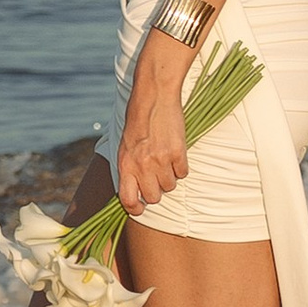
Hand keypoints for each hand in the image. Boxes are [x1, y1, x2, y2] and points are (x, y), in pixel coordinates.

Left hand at [113, 38, 190, 217]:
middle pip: (153, 197)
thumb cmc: (137, 120)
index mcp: (125, 164)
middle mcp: (141, 165)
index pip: (128, 200)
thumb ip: (129, 168)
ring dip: (169, 178)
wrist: (153, 97)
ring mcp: (160, 160)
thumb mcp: (124, 145)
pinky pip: (183, 173)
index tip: (141, 208)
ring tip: (165, 161)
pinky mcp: (177, 152)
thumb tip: (134, 190)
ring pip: (170, 186)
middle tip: (157, 177)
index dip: (135, 209)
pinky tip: (175, 153)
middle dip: (156, 191)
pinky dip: (181, 167)